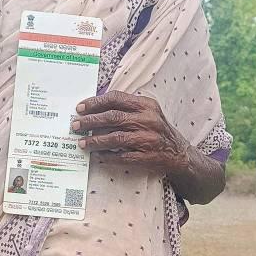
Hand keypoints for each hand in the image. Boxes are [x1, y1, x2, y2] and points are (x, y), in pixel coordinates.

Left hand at [71, 90, 191, 175]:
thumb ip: (126, 108)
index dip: (95, 103)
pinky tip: (97, 156)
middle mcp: (148, 120)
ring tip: (82, 143)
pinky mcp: (148, 157)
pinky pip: (123, 157)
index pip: (116, 99)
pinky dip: (108, 157)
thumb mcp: (147, 113)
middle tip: (75, 125)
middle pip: (113, 117)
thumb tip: (95, 109)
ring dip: (95, 141)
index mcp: (146, 105)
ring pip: (116, 138)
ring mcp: (148, 139)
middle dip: (90, 121)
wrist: (179, 153)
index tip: (80, 108)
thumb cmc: (157, 130)